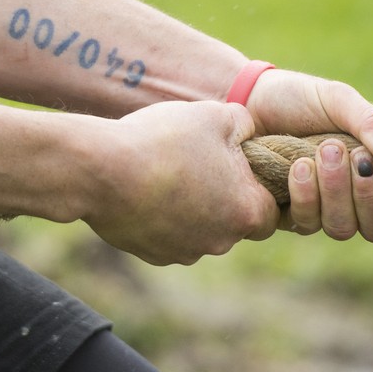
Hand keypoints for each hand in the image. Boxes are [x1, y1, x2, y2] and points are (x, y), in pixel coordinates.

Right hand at [81, 101, 278, 264]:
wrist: (100, 170)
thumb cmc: (164, 140)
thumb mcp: (215, 115)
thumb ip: (245, 124)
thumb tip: (249, 133)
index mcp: (246, 211)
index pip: (272, 210)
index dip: (261, 187)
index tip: (243, 168)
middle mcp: (222, 241)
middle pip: (237, 222)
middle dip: (227, 197)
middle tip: (205, 166)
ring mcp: (187, 252)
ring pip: (204, 230)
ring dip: (196, 208)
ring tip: (171, 173)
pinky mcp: (156, 256)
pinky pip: (172, 237)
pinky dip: (166, 218)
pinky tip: (148, 190)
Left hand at [245, 69, 372, 240]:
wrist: (247, 101)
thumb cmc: (300, 98)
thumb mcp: (338, 100)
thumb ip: (371, 123)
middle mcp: (357, 198)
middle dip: (369, 197)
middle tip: (353, 155)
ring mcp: (324, 210)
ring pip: (343, 229)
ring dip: (335, 192)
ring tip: (322, 151)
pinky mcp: (291, 215)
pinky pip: (307, 224)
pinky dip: (305, 196)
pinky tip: (297, 166)